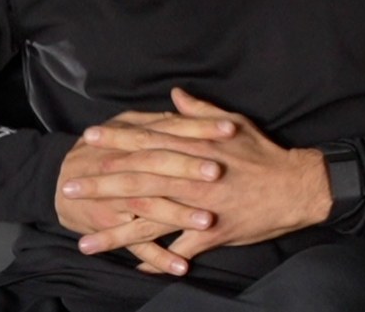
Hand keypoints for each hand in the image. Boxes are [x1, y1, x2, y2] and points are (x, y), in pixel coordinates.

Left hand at [68, 88, 333, 272]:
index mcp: (193, 149)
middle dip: (100, 187)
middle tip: (68, 188)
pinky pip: (180, 248)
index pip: (145, 143)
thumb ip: (199, 112)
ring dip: (115, 233)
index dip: (114, 142)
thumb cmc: (263, 153)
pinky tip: (135, 268)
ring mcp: (199, 207)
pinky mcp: (213, 231)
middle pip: (137, 181)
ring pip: (149, 221)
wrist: (296, 186)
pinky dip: (158, 259)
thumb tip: (174, 96)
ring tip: (85, 242)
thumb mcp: (233, 123)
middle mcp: (190, 177)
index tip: (87, 141)